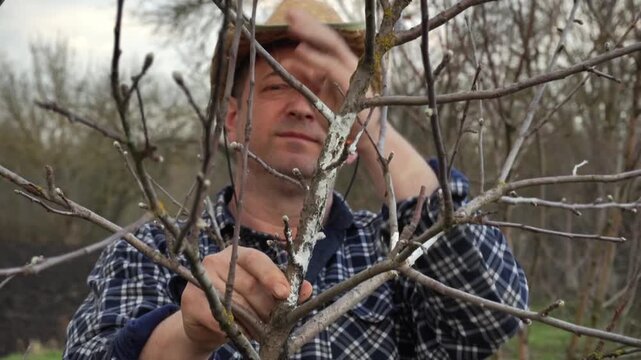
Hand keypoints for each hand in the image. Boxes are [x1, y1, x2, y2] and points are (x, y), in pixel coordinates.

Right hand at [180, 246, 312, 348]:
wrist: (206, 324)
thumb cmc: (241, 304)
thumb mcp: (264, 295)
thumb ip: (285, 290)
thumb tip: (307, 288)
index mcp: (240, 255)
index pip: (258, 260)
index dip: (272, 276)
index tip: (285, 293)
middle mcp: (218, 260)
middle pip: (248, 284)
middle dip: (266, 308)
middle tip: (275, 324)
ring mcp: (202, 278)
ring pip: (234, 302)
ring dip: (251, 321)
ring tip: (259, 331)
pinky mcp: (190, 299)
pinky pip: (217, 315)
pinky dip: (232, 327)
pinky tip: (240, 333)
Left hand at [286, 9, 380, 159]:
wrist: (367, 142)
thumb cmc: (345, 122)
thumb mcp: (320, 97)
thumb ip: (308, 78)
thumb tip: (291, 62)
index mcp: (343, 66)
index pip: (326, 42)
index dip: (310, 27)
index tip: (291, 17)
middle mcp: (351, 66)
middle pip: (329, 39)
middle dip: (309, 24)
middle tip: (289, 11)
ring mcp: (354, 75)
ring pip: (332, 49)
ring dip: (311, 35)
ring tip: (292, 25)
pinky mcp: (353, 88)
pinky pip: (331, 69)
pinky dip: (315, 60)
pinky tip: (300, 51)